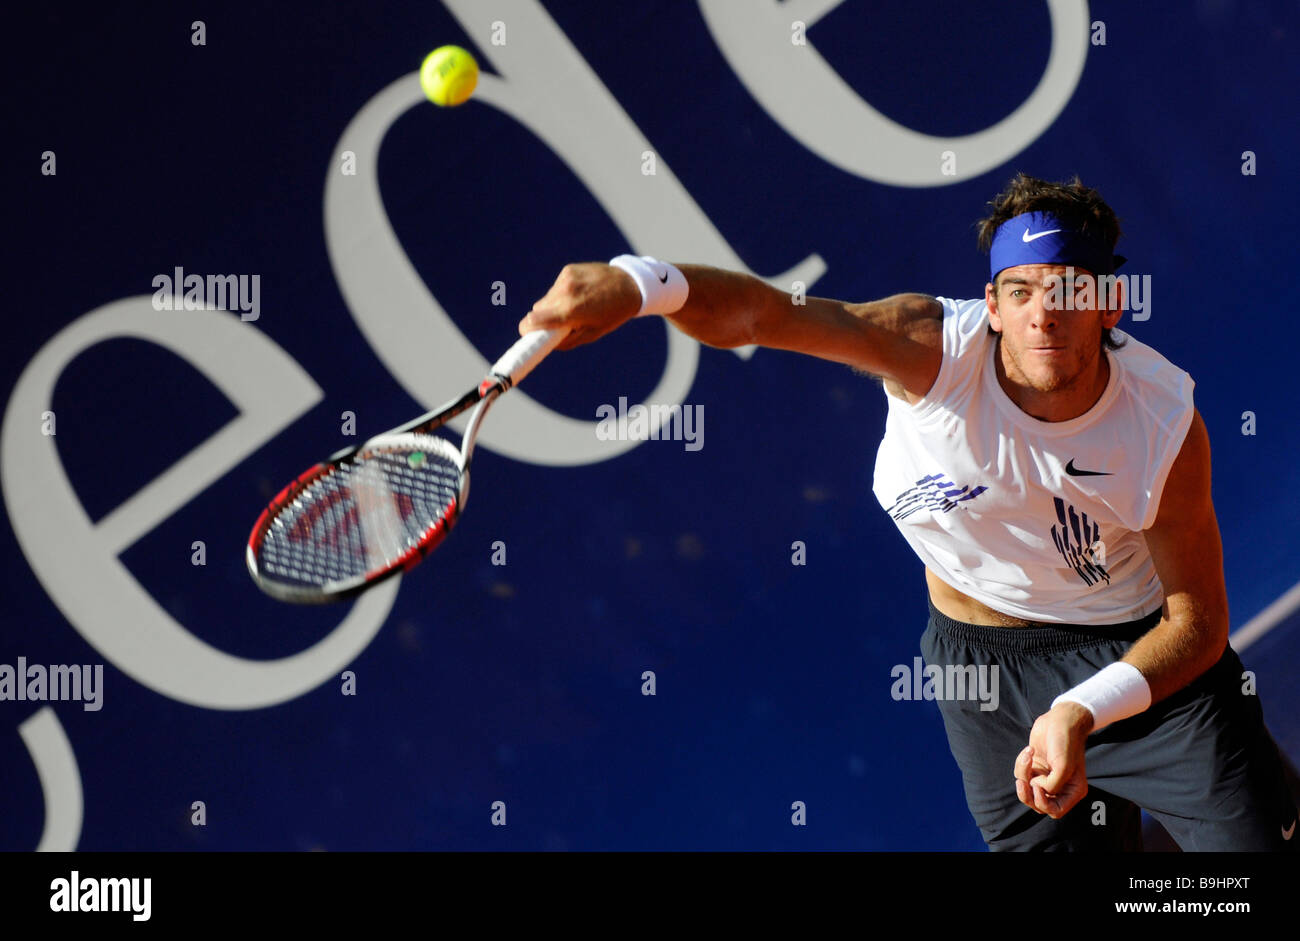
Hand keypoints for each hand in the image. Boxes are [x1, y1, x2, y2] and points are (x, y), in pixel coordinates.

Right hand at [518, 263, 642, 349]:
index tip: (529, 335)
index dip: (528, 331)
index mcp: (571, 311)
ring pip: (546, 298)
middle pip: (537, 310)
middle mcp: (565, 293)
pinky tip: (580, 293)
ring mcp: (565, 279)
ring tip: (576, 306)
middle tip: (559, 323)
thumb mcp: (593, 334)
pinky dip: (562, 293)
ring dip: (554, 305)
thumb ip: (567, 341)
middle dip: (544, 319)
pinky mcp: (568, 270)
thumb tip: (546, 343)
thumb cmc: (613, 313)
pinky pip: (556, 288)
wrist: (630, 284)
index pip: (532, 321)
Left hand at [1013, 702, 1093, 818]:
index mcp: (1073, 790)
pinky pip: (1022, 773)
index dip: (1042, 804)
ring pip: (1027, 789)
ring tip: (1028, 755)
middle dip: (1027, 793)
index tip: (1036, 787)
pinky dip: (1022, 763)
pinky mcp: (1036, 767)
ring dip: (1023, 773)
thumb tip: (1036, 789)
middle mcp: (1060, 786)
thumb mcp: (1063, 766)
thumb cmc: (1065, 741)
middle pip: (1038, 804)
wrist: (1059, 719)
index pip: (1055, 810)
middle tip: (1022, 781)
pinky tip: (1029, 750)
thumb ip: (1052, 785)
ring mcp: (1046, 777)